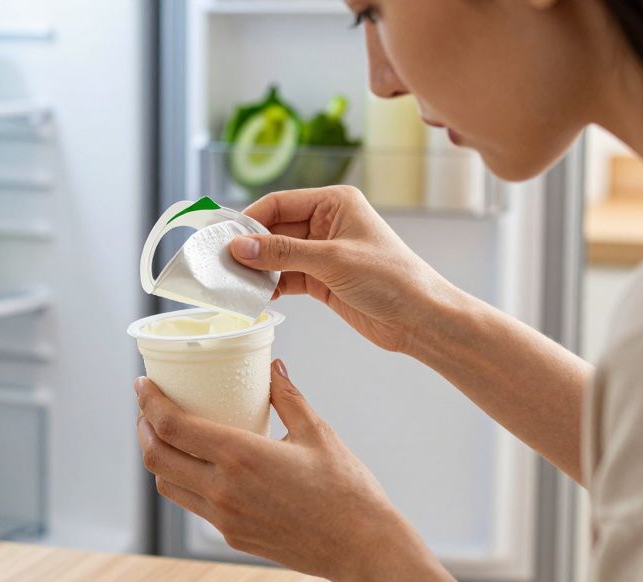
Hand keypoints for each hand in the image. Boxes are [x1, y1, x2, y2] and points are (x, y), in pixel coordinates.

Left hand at [134, 359, 406, 581]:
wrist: (361, 549)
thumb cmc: (347, 489)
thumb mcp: (318, 433)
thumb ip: (288, 397)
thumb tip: (273, 367)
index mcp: (240, 456)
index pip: (172, 426)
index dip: (149, 403)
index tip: (142, 385)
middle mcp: (223, 489)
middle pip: (156, 457)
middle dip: (143, 427)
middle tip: (147, 407)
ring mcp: (224, 517)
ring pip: (168, 485)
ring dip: (158, 456)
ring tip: (165, 434)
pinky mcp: (232, 535)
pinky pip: (193, 504)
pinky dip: (183, 479)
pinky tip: (197, 465)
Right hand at [233, 185, 459, 353]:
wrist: (418, 318)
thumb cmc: (390, 279)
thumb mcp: (332, 261)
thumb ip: (283, 252)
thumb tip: (239, 246)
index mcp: (334, 203)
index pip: (280, 203)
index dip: (251, 220)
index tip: (225, 239)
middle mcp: (327, 223)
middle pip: (274, 229)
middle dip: (251, 248)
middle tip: (223, 265)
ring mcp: (323, 252)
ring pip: (277, 255)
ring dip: (258, 269)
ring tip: (236, 283)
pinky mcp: (321, 279)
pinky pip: (286, 276)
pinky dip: (271, 285)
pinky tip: (257, 295)